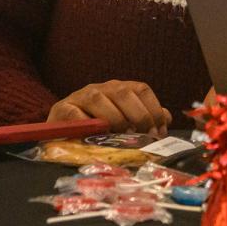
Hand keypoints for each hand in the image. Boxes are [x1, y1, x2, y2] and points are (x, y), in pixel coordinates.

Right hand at [48, 79, 171, 135]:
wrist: (59, 132)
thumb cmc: (95, 129)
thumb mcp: (121, 123)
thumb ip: (143, 118)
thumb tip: (167, 118)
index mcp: (118, 89)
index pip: (141, 89)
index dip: (153, 108)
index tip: (160, 130)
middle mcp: (101, 88)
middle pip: (123, 92)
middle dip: (138, 114)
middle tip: (144, 135)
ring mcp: (80, 96)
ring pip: (99, 99)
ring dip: (114, 118)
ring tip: (123, 135)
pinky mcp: (61, 109)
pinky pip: (74, 113)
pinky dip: (86, 124)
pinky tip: (94, 136)